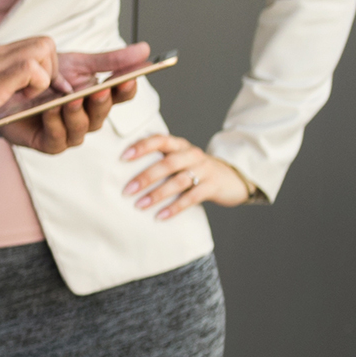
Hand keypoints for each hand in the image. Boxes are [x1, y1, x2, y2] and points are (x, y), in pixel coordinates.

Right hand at [0, 34, 56, 133]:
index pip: (25, 46)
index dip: (38, 66)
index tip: (30, 90)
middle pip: (42, 42)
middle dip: (50, 68)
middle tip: (36, 92)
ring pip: (44, 48)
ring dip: (45, 76)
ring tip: (25, 97)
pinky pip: (34, 69)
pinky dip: (36, 86)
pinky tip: (16, 101)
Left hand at [0, 44, 148, 152]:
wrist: (9, 87)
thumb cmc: (44, 78)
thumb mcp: (77, 63)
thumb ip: (110, 60)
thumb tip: (146, 50)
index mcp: (99, 98)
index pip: (121, 95)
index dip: (126, 88)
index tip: (129, 77)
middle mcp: (88, 117)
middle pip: (103, 113)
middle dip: (102, 101)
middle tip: (100, 89)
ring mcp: (70, 132)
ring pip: (82, 127)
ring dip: (77, 113)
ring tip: (73, 99)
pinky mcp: (49, 144)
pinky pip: (57, 139)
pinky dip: (55, 124)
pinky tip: (51, 110)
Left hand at [120, 133, 251, 220]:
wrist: (232, 178)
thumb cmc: (195, 170)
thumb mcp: (179, 160)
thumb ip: (159, 161)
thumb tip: (122, 173)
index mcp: (180, 145)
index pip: (160, 140)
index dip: (142, 147)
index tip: (123, 157)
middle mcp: (192, 154)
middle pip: (167, 163)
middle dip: (146, 177)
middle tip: (127, 190)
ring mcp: (204, 170)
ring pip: (179, 181)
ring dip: (157, 194)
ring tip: (139, 205)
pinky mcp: (212, 187)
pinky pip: (192, 197)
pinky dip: (175, 207)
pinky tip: (160, 216)